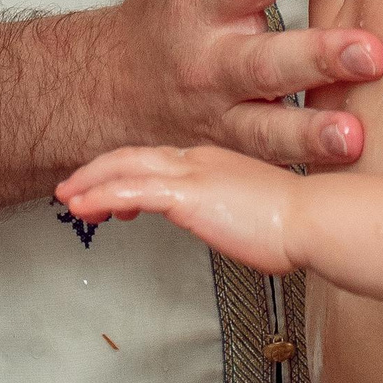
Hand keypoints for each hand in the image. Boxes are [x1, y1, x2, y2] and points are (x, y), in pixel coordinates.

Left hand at [59, 144, 305, 271]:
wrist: (315, 220)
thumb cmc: (299, 225)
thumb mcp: (260, 212)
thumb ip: (237, 213)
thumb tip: (230, 227)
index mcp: (215, 162)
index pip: (160, 160)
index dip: (129, 172)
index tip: (114, 194)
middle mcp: (199, 160)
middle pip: (134, 155)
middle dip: (98, 171)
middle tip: (72, 188)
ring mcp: (192, 174)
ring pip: (125, 167)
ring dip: (90, 182)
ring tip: (67, 197)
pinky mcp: (187, 195)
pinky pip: (131, 189)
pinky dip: (101, 196)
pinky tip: (82, 207)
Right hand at [109, 0, 382, 166]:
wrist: (104, 92)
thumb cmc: (167, 16)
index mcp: (203, 0)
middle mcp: (208, 58)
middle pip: (263, 58)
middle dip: (318, 55)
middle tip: (372, 51)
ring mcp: (217, 112)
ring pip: (265, 126)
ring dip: (311, 132)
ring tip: (355, 134)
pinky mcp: (228, 154)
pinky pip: (266, 166)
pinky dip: (302, 168)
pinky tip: (348, 170)